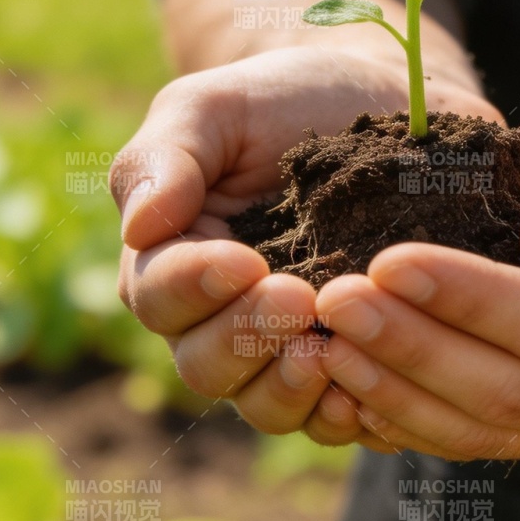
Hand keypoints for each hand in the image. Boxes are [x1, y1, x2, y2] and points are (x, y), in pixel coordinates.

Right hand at [112, 44, 500, 440]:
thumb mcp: (215, 107)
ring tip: (328, 350)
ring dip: (292, 388)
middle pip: (206, 366)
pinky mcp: (353, 365)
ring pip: (265, 406)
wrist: (381, 104)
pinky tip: (372, 391)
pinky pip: (339, 419)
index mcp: (174, 260)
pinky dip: (350, 416)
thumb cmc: (283, 100)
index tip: (243, 260)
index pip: (159, 296)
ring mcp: (287, 350)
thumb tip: (138, 225)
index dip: (195, 288)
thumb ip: (166, 156)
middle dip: (246, 339)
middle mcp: (221, 320)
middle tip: (297, 300)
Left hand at [309, 74, 519, 459]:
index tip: (389, 259)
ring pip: (484, 427)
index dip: (471, 300)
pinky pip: (474, 432)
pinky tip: (345, 380)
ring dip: (396, 389)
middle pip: (513, 391)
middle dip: (414, 348)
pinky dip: (407, 412)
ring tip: (321, 339)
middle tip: (332, 301)